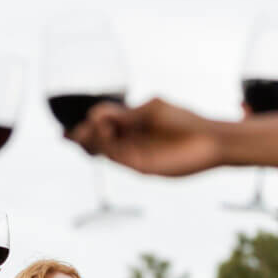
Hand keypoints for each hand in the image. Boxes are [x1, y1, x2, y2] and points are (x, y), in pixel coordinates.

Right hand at [67, 98, 226, 176]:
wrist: (210, 140)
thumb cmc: (184, 121)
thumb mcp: (151, 111)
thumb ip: (125, 115)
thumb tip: (96, 114)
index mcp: (129, 123)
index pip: (98, 124)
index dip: (82, 124)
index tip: (68, 121)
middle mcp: (127, 140)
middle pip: (95, 140)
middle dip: (82, 134)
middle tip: (75, 130)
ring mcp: (132, 154)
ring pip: (103, 150)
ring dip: (91, 141)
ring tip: (88, 131)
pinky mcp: (139, 166)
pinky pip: (117, 158)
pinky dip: (107, 148)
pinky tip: (103, 136)